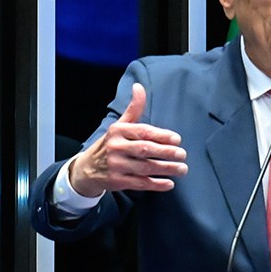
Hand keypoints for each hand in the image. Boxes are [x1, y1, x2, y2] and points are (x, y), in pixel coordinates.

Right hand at [69, 83, 188, 196]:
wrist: (87, 168)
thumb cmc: (111, 143)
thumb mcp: (120, 125)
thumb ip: (134, 108)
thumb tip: (139, 86)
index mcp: (118, 131)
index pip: (142, 132)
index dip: (161, 135)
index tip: (177, 139)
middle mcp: (116, 148)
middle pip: (145, 150)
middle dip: (166, 153)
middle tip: (183, 154)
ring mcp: (116, 166)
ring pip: (145, 168)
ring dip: (166, 169)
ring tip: (182, 169)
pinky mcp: (117, 182)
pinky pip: (140, 183)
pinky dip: (156, 184)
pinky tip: (169, 184)